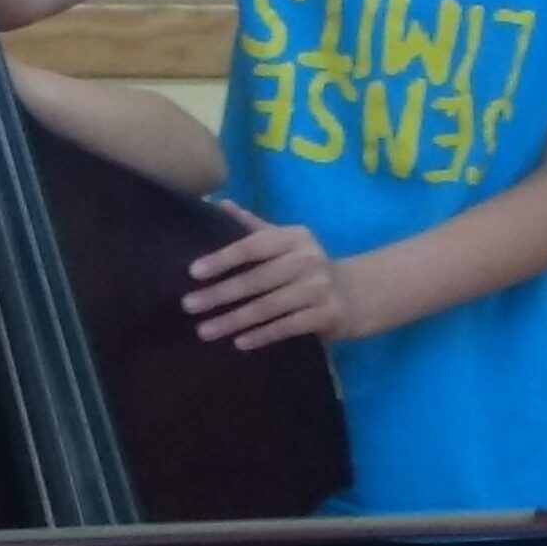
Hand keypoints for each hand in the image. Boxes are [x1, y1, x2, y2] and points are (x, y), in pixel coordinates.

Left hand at [182, 202, 358, 349]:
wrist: (357, 294)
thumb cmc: (309, 267)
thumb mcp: (287, 242)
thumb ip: (254, 227)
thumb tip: (219, 202)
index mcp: (294, 237)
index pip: (252, 246)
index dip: (222, 258)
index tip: (193, 272)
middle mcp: (308, 259)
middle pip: (256, 279)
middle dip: (220, 294)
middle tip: (189, 306)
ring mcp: (319, 288)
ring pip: (268, 307)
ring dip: (234, 320)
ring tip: (204, 330)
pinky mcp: (327, 315)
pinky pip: (288, 327)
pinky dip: (263, 335)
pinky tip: (239, 343)